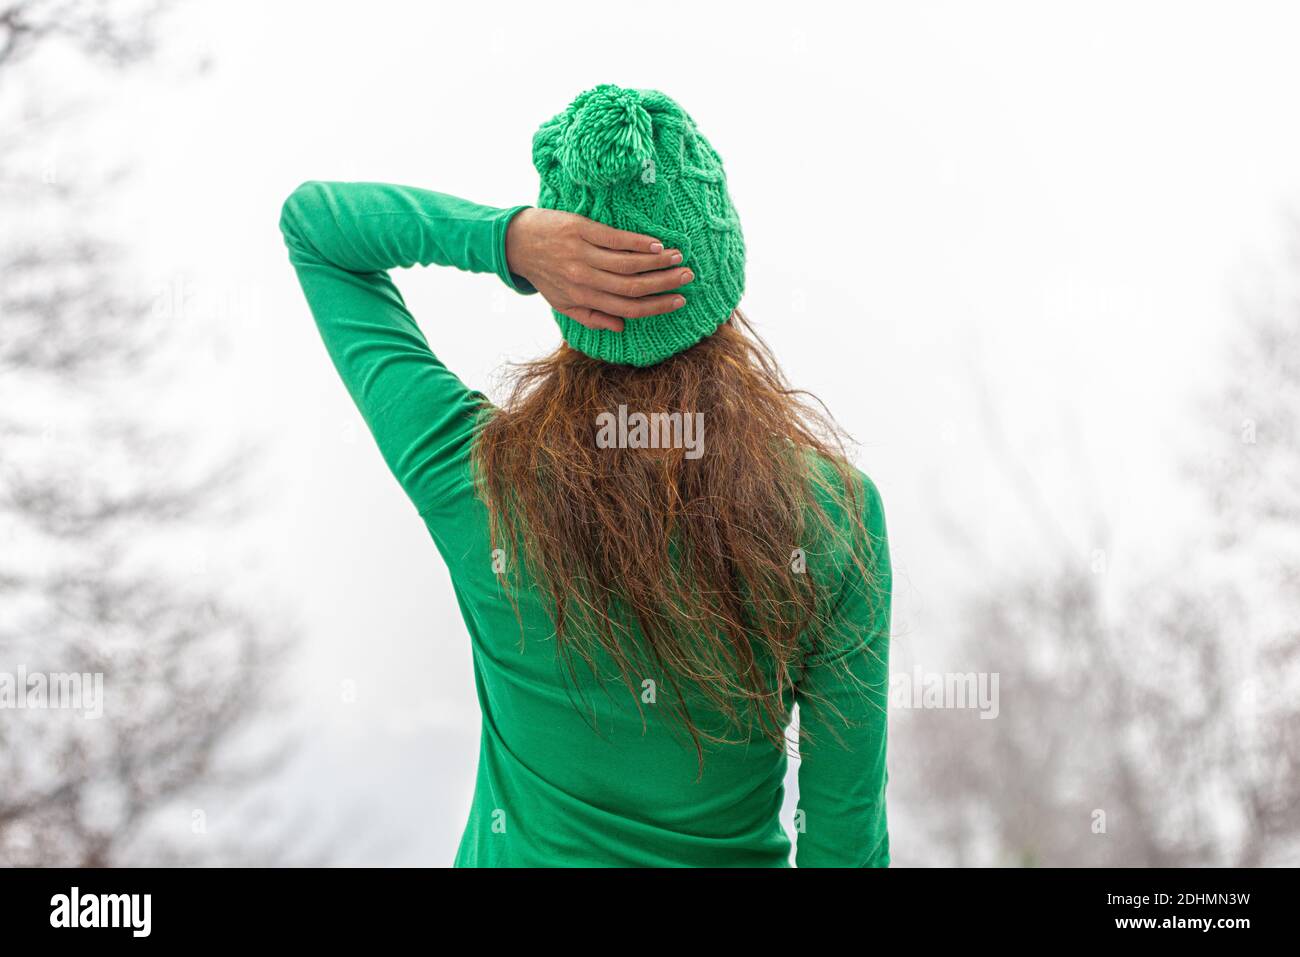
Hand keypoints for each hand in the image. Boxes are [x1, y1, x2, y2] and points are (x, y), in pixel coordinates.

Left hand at [505, 207, 692, 331]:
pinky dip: (639, 243)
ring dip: (657, 262)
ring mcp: (583, 254)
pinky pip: (616, 239)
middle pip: (633, 286)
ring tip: (678, 258)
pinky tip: (656, 243)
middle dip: (664, 283)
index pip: (627, 307)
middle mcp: (585, 279)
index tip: (678, 301)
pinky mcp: (582, 231)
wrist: (517, 243)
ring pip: (628, 263)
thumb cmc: (543, 274)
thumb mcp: (562, 303)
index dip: (656, 306)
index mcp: (584, 299)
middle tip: (687, 278)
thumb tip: (621, 326)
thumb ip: (591, 317)